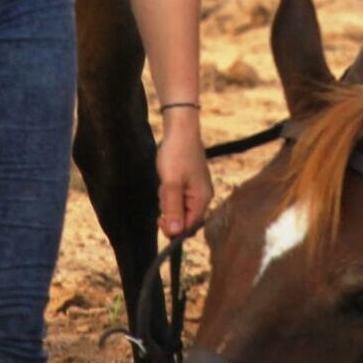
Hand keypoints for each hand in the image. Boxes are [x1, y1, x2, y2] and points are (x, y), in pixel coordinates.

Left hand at [157, 116, 211, 237]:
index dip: (174, 229)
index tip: (159, 219)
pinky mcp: (191, 183)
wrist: (180, 129)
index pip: (189, 227)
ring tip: (164, 184)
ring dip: (169, 203)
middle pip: (186, 219)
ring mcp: (198, 189)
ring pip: (181, 209)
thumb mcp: (170, 183)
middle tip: (163, 196)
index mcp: (202, 198)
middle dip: (171, 213)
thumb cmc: (176, 154)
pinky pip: (180, 198)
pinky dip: (170, 194)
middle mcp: (203, 196)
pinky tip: (167, 181)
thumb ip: (173, 209)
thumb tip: (175, 233)